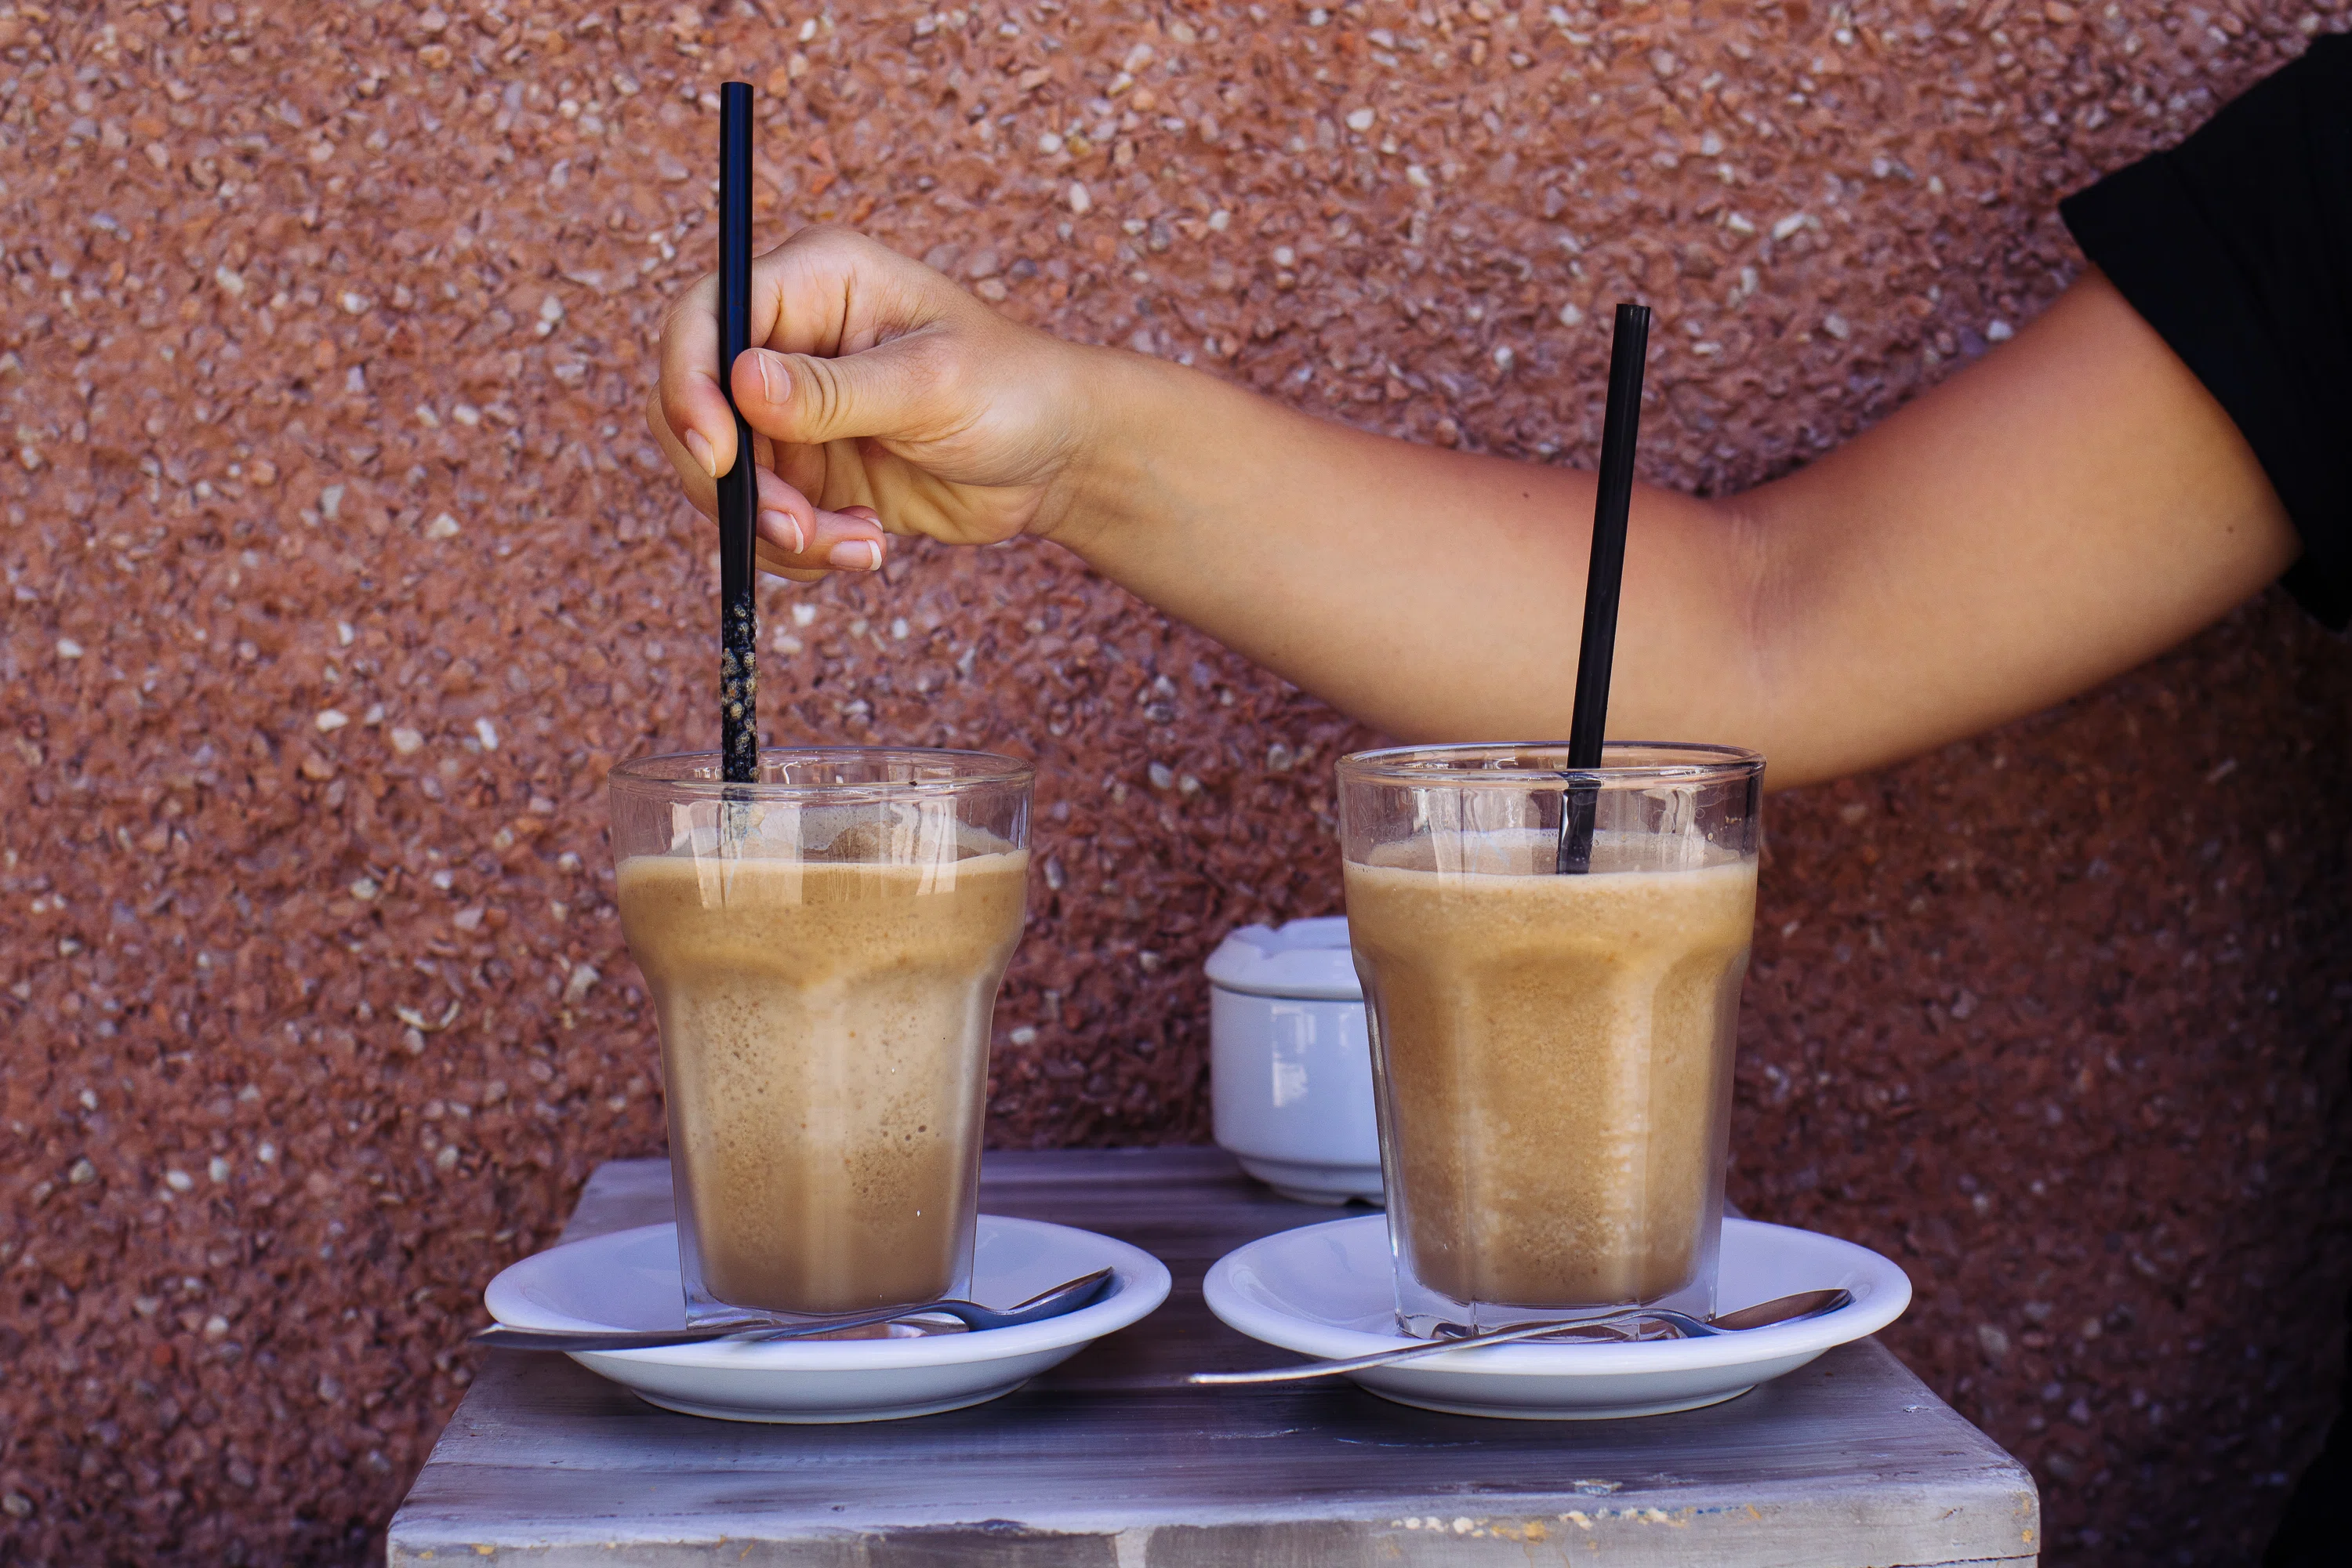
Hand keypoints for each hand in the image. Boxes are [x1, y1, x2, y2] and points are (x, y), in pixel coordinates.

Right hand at [647, 226, 1095, 581]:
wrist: (1057, 457)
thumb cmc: (1014, 389)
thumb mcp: (931, 384)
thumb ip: (835, 390)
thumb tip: (741, 381)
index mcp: (815, 282)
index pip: (705, 316)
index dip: (690, 383)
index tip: (716, 454)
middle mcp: (788, 340)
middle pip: (695, 406)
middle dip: (736, 482)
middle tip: (796, 528)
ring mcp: (791, 410)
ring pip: (724, 479)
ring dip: (779, 528)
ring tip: (862, 544)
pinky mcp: (806, 471)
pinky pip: (762, 519)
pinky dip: (801, 548)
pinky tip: (867, 546)